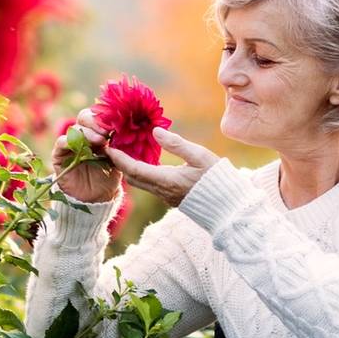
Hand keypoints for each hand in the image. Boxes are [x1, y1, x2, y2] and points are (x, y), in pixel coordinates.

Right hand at [51, 108, 121, 202]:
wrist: (96, 199)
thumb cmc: (108, 178)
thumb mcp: (117, 159)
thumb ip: (117, 145)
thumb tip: (123, 130)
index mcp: (97, 133)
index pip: (98, 116)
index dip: (105, 117)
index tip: (116, 124)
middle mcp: (83, 136)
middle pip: (84, 117)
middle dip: (95, 121)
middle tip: (107, 131)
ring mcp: (70, 144)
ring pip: (75, 128)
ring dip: (87, 132)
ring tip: (100, 141)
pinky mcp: (59, 155)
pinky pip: (61, 142)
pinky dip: (70, 141)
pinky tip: (82, 146)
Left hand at [105, 128, 220, 207]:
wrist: (229, 206)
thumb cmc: (217, 178)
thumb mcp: (199, 156)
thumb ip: (176, 143)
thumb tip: (155, 131)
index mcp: (167, 181)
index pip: (135, 170)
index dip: (119, 159)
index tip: (109, 147)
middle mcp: (162, 192)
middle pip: (133, 179)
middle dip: (120, 164)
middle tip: (112, 147)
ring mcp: (166, 197)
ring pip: (140, 184)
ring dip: (130, 170)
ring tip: (125, 152)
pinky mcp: (171, 198)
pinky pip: (149, 186)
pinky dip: (141, 174)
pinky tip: (143, 162)